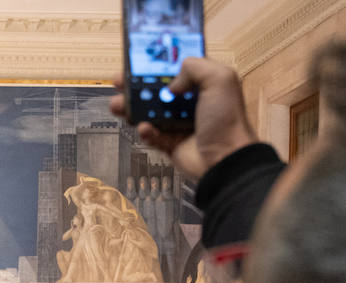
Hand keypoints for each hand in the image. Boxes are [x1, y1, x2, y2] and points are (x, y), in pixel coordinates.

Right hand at [109, 59, 257, 181]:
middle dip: (136, 85)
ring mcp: (179, 124)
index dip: (158, 64)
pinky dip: (145, 132)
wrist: (225, 158)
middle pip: (157, 90)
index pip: (176, 68)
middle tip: (119, 81)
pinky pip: (152, 135)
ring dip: (132, 108)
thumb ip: (195, 67)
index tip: (140, 60)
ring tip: (118, 105)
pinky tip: (143, 128)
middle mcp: (190, 102)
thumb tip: (172, 83)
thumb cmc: (227, 120)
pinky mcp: (171, 144)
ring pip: (149, 112)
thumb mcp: (220, 79)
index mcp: (203, 84)